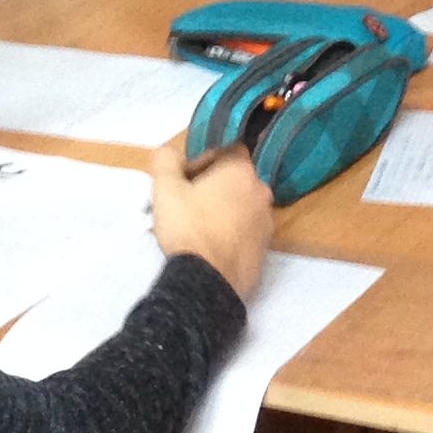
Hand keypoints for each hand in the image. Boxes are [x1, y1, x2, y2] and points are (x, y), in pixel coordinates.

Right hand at [150, 140, 273, 299]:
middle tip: (188, 203)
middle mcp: (261, 192)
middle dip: (213, 186)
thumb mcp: (166, 189)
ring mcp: (267, 222)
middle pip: (235, 179)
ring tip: (198, 227)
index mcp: (242, 172)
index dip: (204, 160)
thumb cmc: (187, 227)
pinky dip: (231, 233)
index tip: (186, 180)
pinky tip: (211, 246)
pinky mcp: (264, 248)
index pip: (227, 151)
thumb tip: (169, 152)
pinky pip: (246, 231)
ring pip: (242, 205)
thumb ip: (166, 160)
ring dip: (223, 209)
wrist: (205, 281)